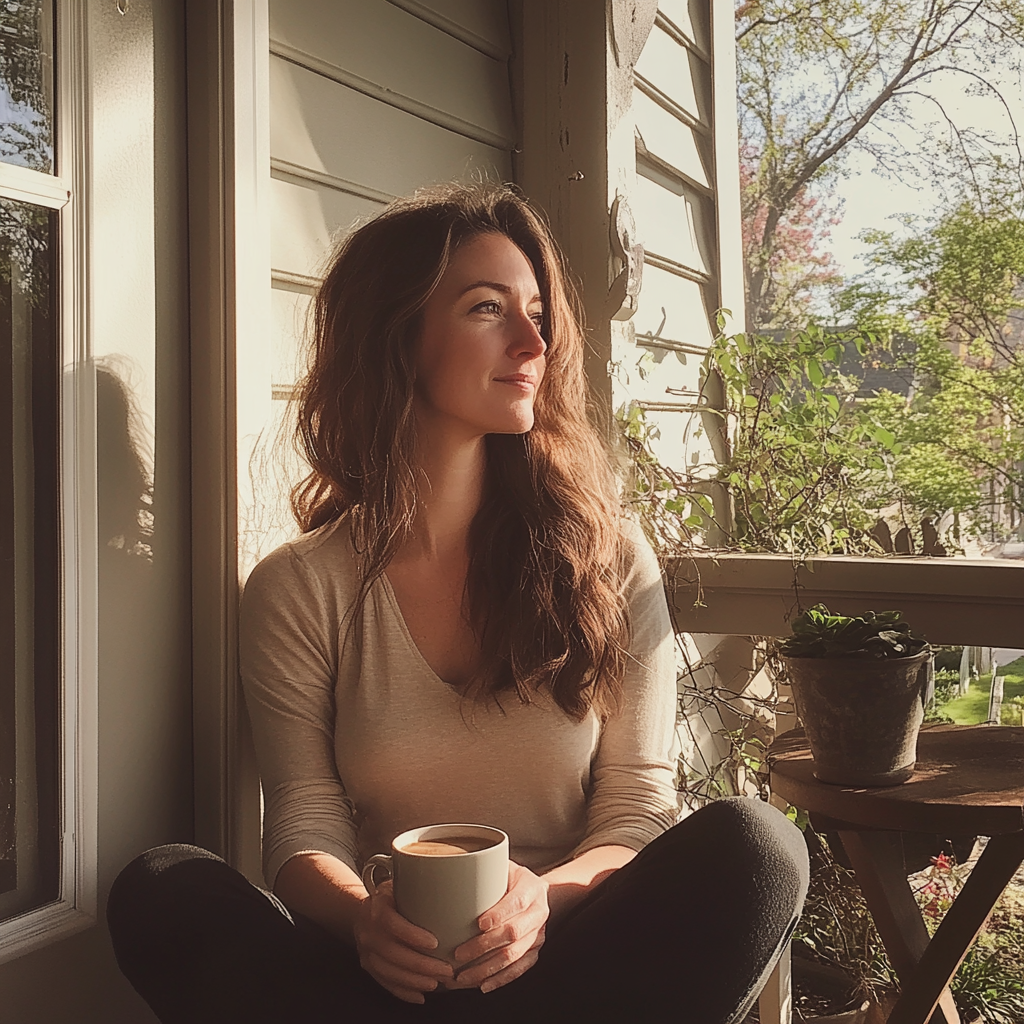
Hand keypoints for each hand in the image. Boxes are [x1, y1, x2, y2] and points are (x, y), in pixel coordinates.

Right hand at [353, 879, 453, 1003]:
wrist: (360, 912)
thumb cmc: (389, 898)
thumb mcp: (399, 884)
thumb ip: (420, 887)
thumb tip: (456, 885)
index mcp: (377, 907)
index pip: (391, 922)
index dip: (412, 935)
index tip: (435, 942)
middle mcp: (368, 930)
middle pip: (393, 952)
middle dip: (421, 965)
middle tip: (446, 970)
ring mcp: (366, 950)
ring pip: (389, 971)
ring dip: (415, 980)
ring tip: (437, 982)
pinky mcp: (368, 965)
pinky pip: (385, 982)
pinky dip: (403, 991)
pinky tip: (420, 995)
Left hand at [446, 861, 548, 993]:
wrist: (537, 892)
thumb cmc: (510, 877)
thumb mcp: (503, 865)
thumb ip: (484, 869)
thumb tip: (448, 868)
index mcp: (532, 887)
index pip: (517, 902)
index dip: (499, 914)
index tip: (478, 924)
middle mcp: (539, 911)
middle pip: (514, 933)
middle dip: (484, 946)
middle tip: (458, 954)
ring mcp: (539, 934)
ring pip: (515, 956)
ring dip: (487, 969)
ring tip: (463, 976)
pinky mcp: (535, 951)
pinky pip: (520, 969)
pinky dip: (500, 979)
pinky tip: (482, 985)